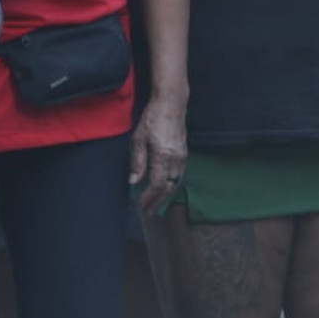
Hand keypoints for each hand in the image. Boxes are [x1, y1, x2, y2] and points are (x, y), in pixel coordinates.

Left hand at [131, 92, 186, 213]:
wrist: (171, 105)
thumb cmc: (152, 119)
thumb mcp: (138, 139)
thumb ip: (137, 162)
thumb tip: (133, 181)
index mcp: (163, 157)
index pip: (156, 184)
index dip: (149, 197)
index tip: (141, 206)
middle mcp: (176, 160)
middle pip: (168, 188)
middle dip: (158, 201)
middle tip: (149, 212)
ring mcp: (182, 157)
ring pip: (176, 183)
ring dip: (166, 196)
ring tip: (156, 204)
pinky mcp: (184, 154)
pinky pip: (179, 176)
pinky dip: (172, 186)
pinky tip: (165, 189)